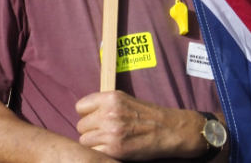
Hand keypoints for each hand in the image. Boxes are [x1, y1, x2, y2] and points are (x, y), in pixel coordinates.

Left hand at [75, 90, 208, 160]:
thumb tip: (86, 113)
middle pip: (81, 126)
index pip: (81, 106)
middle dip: (90, 130)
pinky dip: (100, 153)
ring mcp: (111, 131)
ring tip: (108, 141)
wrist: (170, 130)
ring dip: (94, 143)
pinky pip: (94, 152)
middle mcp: (109, 113)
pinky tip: (112, 149)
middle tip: (104, 133)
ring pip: (85, 141)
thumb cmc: (149, 115)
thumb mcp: (126, 100)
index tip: (94, 119)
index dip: (86, 114)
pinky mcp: (114, 149)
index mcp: (111, 98)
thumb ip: (106, 104)